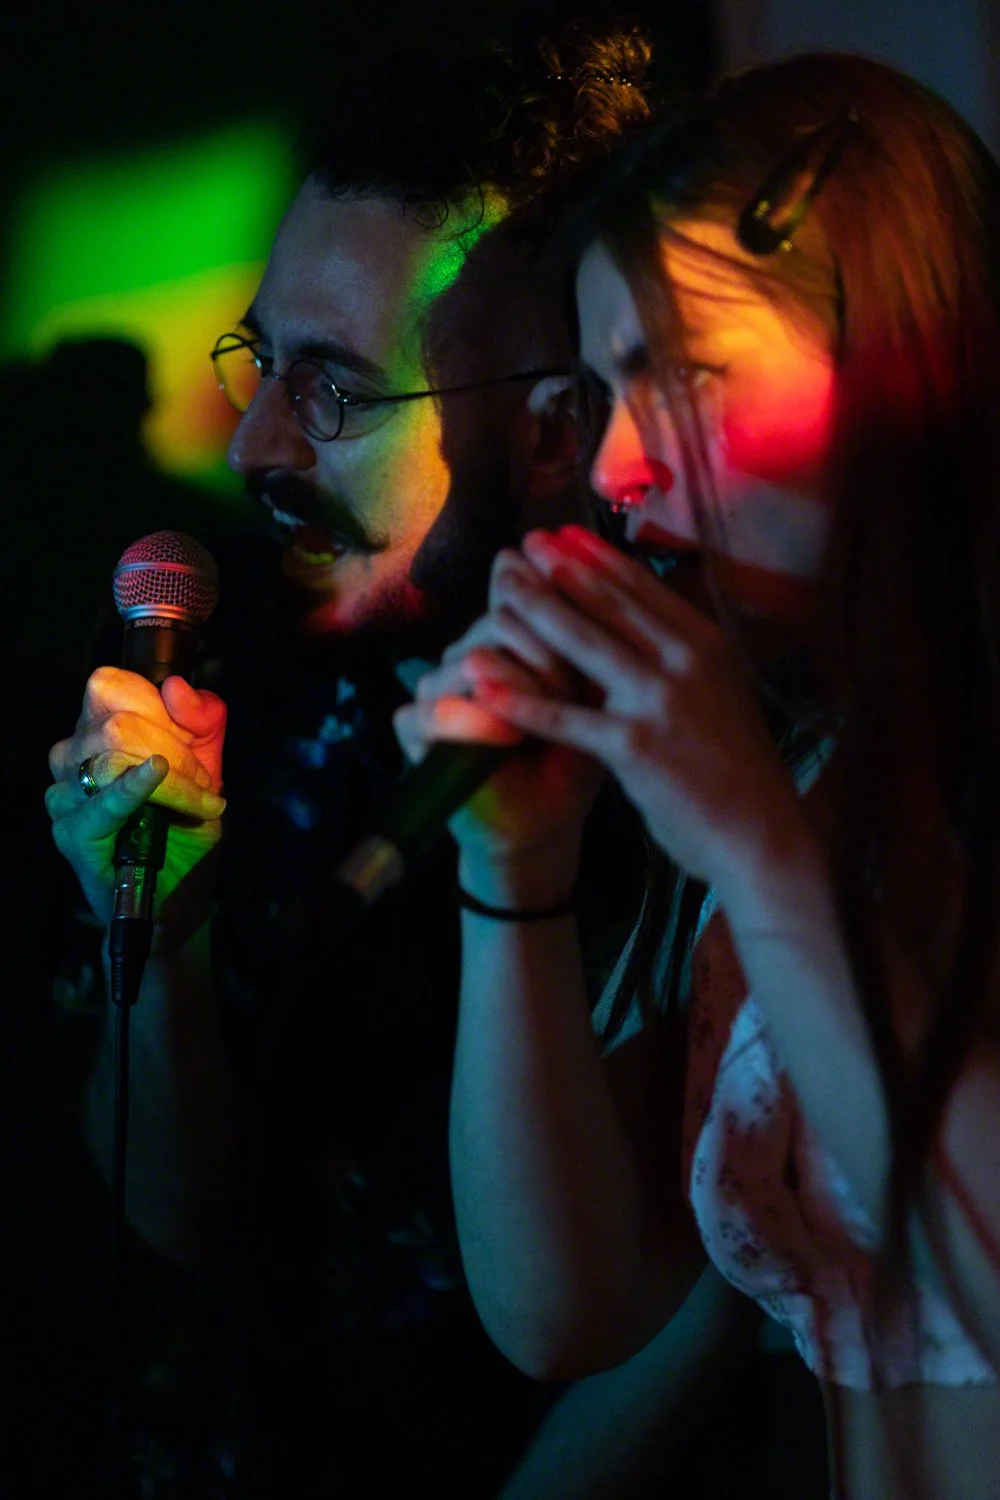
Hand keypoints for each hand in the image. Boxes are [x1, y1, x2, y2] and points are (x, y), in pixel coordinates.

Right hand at [46, 667, 226, 938]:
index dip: (157, 705)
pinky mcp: (71, 833)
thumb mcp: (207, 770)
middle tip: (205, 788)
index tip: (192, 742)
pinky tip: (155, 775)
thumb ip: (202, 724)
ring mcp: (66, 795)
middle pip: (118, 721)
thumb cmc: (184, 831)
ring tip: (199, 805)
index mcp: (97, 731)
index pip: (111, 685)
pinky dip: (133, 787)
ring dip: (173, 777)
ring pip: (113, 754)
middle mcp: (72, 757)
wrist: (177, 899)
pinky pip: (103, 800)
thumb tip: (176, 685)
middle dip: (176, 749)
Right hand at [394, 548, 604, 877]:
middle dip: (548, 656)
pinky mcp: (414, 727)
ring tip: (546, 718)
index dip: (562, 622)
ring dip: (519, 689)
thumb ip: (589, 644)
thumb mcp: (592, 697)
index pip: (523, 593)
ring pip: (474, 658)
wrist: (544, 823)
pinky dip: (479, 721)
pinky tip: (508, 738)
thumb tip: (602, 583)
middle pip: (501, 619)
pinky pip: (438, 705)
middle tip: (573, 696)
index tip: (594, 662)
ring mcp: (435, 686)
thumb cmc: (574, 757)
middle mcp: (465, 652)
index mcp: (504, 635)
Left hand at [468, 525, 809, 897]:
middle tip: (520, 543)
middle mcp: (685, 662)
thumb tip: (644, 628)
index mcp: (706, 644)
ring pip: (582, 645)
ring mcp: (660, 702)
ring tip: (498, 591)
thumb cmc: (737, 771)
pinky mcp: (635, 747)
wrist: (760, 834)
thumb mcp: (721, 695)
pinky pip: (566, 717)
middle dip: (557, 569)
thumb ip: (682, 660)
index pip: (642, 587)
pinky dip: (521, 700)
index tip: (562, 533)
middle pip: (607, 603)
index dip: (596, 557)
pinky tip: (484, 685)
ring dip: (534, 613)